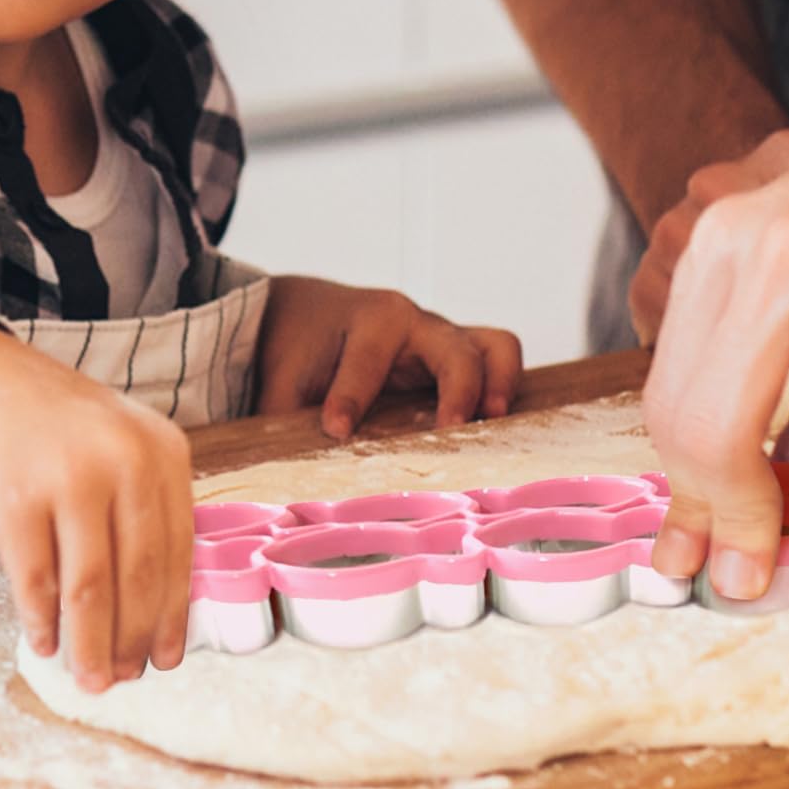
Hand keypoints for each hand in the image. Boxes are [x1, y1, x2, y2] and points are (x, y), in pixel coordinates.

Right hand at [0, 324, 192, 694]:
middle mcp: (122, 459)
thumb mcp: (111, 444)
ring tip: (87, 679)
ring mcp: (68, 478)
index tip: (166, 658)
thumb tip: (153, 613)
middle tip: (121, 680)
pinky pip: (35, 584)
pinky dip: (41, 623)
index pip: (178, 552)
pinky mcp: (15, 501)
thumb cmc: (42, 424)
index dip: (171, 615)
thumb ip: (138, 507)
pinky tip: (43, 642)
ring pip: (90, 591)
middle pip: (138, 578)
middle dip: (130, 642)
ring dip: (89, 647)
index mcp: (159, 449)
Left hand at [255, 275, 520, 438]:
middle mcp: (414, 324)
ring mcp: (442, 341)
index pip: (366, 363)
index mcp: (369, 321)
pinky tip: (498, 440)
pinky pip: (497, 365)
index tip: (336, 430)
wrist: (308, 312)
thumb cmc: (298, 347)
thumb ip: (287, 422)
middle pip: (454, 349)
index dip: (350, 398)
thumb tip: (286, 476)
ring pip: (495, 347)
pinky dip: (505, 393)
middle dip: (458, 390)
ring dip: (500, 387)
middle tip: (449, 432)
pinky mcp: (458, 360)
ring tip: (492, 429)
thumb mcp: (283, 383)